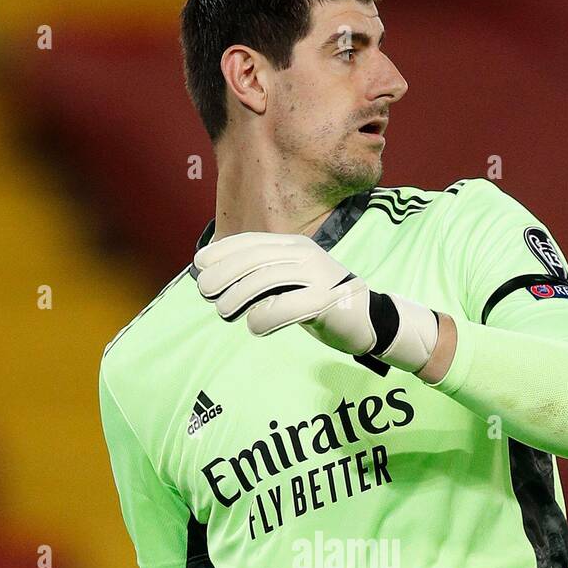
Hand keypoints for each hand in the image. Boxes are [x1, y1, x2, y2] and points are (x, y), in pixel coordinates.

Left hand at [194, 231, 439, 373]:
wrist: (368, 320)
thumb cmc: (320, 303)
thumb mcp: (289, 283)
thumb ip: (262, 277)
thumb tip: (218, 280)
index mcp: (294, 246)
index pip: (252, 242)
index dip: (222, 251)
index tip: (200, 265)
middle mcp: (304, 254)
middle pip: (254, 258)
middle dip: (224, 273)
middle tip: (206, 292)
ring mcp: (316, 276)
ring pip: (265, 279)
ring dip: (237, 296)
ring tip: (224, 312)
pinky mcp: (325, 301)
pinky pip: (285, 306)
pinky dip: (263, 317)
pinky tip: (254, 325)